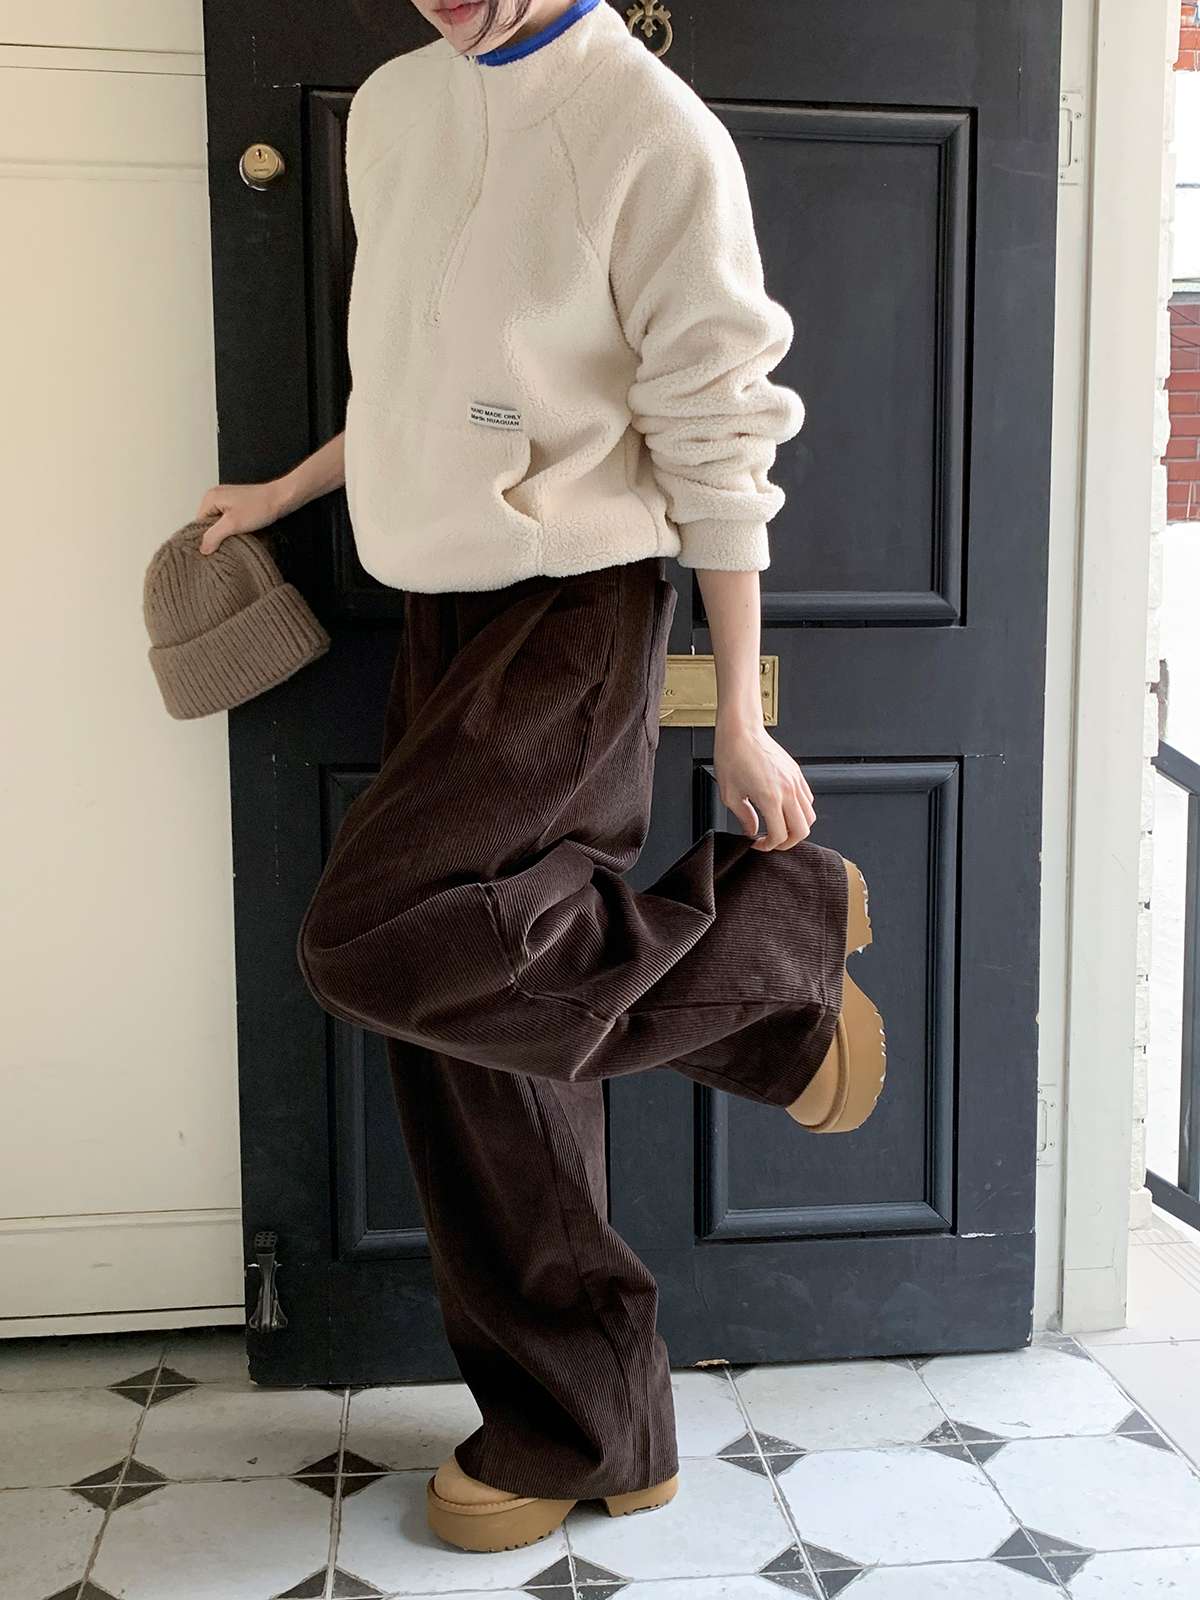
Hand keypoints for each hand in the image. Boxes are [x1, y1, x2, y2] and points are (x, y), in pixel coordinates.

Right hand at [193, 480, 289, 554]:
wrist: (281, 498)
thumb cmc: (260, 506)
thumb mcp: (233, 524)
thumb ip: (214, 536)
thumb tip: (202, 549)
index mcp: (210, 498)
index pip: (198, 524)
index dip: (205, 538)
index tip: (212, 550)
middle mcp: (216, 496)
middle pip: (208, 524)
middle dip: (216, 536)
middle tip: (225, 546)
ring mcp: (226, 500)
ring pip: (219, 523)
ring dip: (226, 533)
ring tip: (235, 540)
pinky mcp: (237, 505)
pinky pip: (228, 520)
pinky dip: (233, 529)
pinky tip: (240, 534)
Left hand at [714, 716, 815, 850]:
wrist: (741, 731)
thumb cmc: (732, 756)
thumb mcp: (730, 795)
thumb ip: (744, 817)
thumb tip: (752, 830)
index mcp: (770, 798)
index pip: (780, 835)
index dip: (769, 846)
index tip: (758, 844)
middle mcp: (787, 790)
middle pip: (802, 830)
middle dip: (788, 842)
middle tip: (773, 842)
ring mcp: (795, 781)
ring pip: (809, 816)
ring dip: (796, 826)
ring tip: (780, 826)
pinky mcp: (797, 773)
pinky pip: (808, 799)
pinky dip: (800, 810)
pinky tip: (784, 809)